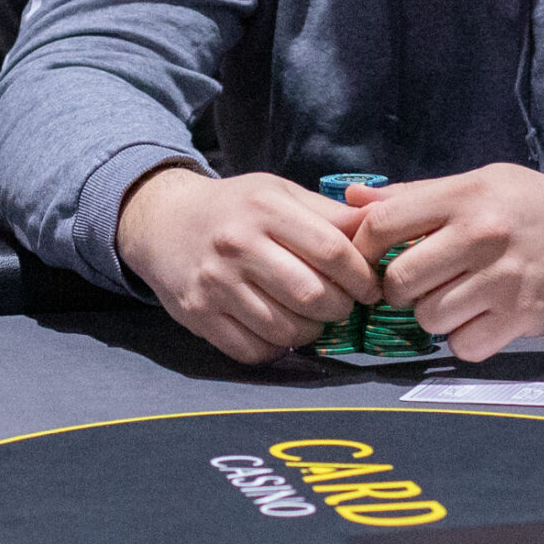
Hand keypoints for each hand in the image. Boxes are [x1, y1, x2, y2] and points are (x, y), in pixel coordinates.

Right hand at [113, 168, 377, 363]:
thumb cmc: (235, 208)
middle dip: (340, 308)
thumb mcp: (278, 193)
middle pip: (313, 295)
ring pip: (286, 329)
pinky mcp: (198, 315)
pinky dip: (275, 347)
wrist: (162, 222)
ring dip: (310, 331)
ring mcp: (215, 283)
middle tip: (341, 304)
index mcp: (265, 208)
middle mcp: (238, 245)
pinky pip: (254, 350)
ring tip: (310, 316)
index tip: (370, 287)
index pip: (332, 250)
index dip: (362, 276)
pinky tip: (277, 327)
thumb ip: (328, 214)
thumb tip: (381, 229)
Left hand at [350, 166, 543, 361]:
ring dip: (432, 315)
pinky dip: (464, 339)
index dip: (362, 248)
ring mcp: (505, 280)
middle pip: (400, 281)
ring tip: (452, 298)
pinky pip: (464, 346)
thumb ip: (415, 195)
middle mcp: (483, 236)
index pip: (383, 224)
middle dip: (397, 289)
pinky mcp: (524, 317)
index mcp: (465, 196)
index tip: (367, 261)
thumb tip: (351, 199)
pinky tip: (478, 318)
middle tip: (415, 284)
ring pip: (429, 318)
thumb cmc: (531, 206)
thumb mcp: (478, 183)